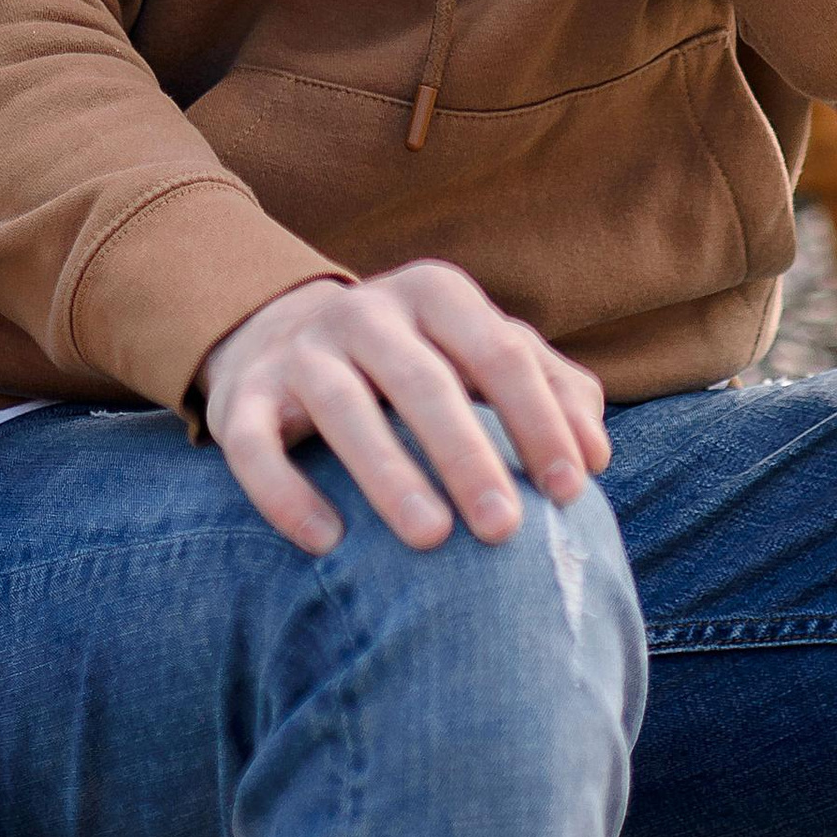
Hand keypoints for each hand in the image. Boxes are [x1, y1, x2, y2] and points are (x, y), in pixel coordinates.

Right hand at [198, 262, 611, 556]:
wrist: (286, 336)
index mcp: (435, 295)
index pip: (499, 352)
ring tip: (431, 539)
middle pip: (422, 380)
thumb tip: (595, 453)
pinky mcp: (241, 396)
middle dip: (468, 455)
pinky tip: (326, 541)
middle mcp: (365, 312)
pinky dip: (284, 491)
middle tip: (505, 531)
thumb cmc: (419, 362)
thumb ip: (550, 387)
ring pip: (341, 406)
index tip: (572, 491)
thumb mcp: (482, 353)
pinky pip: (252, 443)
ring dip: (388, 473)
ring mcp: (300, 351)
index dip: (539, 420)